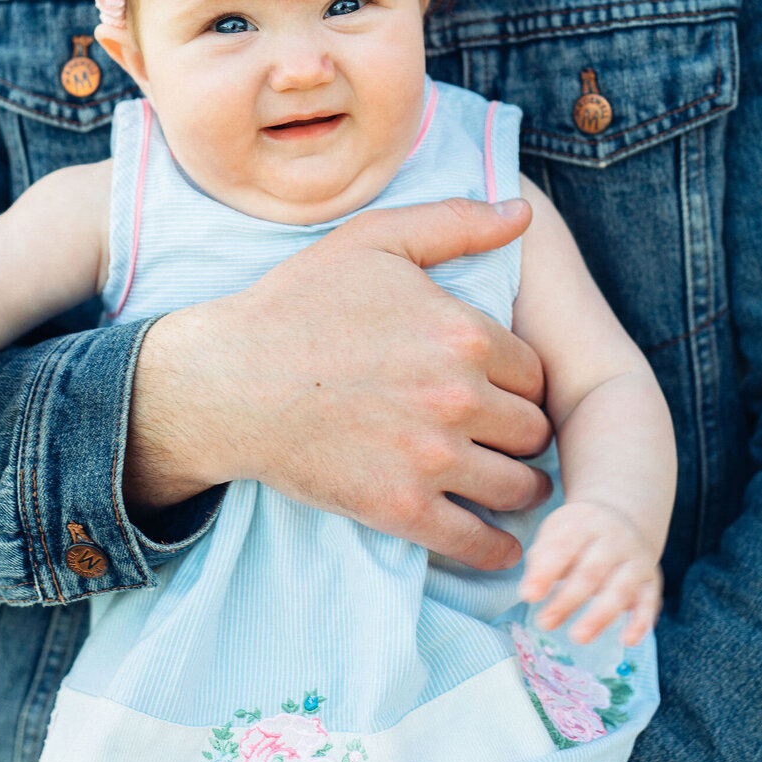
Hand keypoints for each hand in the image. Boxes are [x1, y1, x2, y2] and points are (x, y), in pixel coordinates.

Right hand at [126, 197, 552, 569]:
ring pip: (519, 485)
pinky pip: (475, 541)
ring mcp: (431, 457)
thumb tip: (520, 213)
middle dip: (523, 432)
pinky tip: (497, 542)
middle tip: (506, 437)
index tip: (503, 388)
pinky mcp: (400, 507)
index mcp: (462, 331)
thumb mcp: (373, 241)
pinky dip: (495, 547)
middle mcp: (458, 396)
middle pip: (533, 429)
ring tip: (508, 482)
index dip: (521, 380)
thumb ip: (453, 222)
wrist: (227, 381)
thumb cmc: (296, 305)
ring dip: (521, 487)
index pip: (535, 371)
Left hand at [521, 500, 661, 645]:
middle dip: (568, 599)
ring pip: (620, 589)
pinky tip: (627, 641)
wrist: (625, 519)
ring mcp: (636, 560)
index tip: (528, 595)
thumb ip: (543, 557)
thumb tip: (530, 590)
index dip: (546, 572)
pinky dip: (641, 622)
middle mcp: (615, 540)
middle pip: (591, 571)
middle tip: (545, 622)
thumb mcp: (557, 531)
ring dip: (600, 615)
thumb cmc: (580, 534)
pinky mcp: (651, 581)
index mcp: (585, 524)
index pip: (564, 547)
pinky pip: (649, 603)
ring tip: (579, 637)